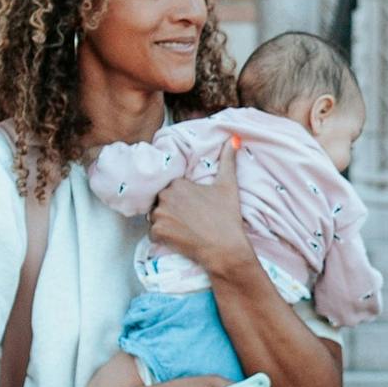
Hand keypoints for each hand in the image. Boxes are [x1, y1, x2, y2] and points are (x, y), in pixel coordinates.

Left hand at [149, 147, 254, 279]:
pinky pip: (153, 233)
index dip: (181, 198)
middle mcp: (164, 196)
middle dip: (171, 209)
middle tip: (190, 219)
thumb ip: (228, 160)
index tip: (193, 207)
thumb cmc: (227, 216)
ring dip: (165, 222)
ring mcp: (159, 215)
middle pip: (161, 201)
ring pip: (155, 217)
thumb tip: (234, 138)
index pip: (170, 188)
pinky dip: (163, 237)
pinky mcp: (157, 232)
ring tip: (184, 228)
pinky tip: (178, 238)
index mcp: (178, 183)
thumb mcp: (229, 185)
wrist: (225, 248)